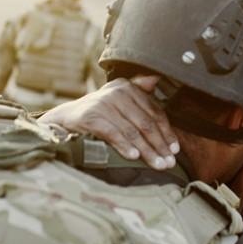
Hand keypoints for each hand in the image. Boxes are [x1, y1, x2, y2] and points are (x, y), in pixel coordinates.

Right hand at [40, 75, 179, 169]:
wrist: (67, 118)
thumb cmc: (101, 113)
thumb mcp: (120, 100)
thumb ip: (140, 93)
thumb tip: (158, 78)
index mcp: (128, 87)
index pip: (154, 112)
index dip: (167, 132)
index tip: (175, 150)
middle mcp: (117, 92)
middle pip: (146, 124)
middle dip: (160, 145)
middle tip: (169, 163)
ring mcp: (103, 103)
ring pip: (132, 131)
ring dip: (147, 151)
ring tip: (157, 164)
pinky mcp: (91, 116)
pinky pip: (113, 133)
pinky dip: (124, 146)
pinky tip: (134, 157)